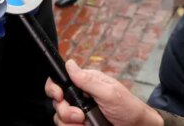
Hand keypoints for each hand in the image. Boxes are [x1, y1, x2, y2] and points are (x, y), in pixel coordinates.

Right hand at [44, 60, 163, 125]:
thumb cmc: (130, 109)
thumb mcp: (110, 93)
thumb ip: (88, 80)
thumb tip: (69, 64)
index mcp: (85, 83)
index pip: (60, 81)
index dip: (54, 88)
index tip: (59, 96)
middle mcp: (79, 97)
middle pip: (57, 102)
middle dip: (64, 110)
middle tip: (79, 116)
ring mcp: (79, 113)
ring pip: (59, 117)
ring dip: (69, 123)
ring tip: (84, 124)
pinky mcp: (81, 125)